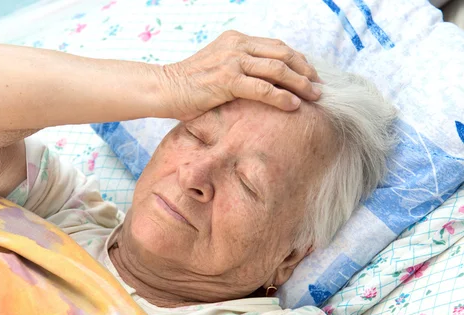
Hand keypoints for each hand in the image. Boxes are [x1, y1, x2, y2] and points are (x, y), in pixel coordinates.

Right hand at [161, 30, 321, 120]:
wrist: (163, 89)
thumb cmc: (189, 86)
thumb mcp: (217, 69)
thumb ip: (239, 71)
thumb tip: (261, 87)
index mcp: (236, 40)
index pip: (276, 46)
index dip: (298, 61)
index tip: (311, 76)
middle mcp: (237, 45)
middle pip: (283, 53)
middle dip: (305, 70)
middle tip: (319, 87)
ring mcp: (233, 60)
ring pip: (278, 68)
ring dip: (300, 83)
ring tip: (314, 97)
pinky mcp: (227, 80)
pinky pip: (262, 87)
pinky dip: (281, 96)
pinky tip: (293, 106)